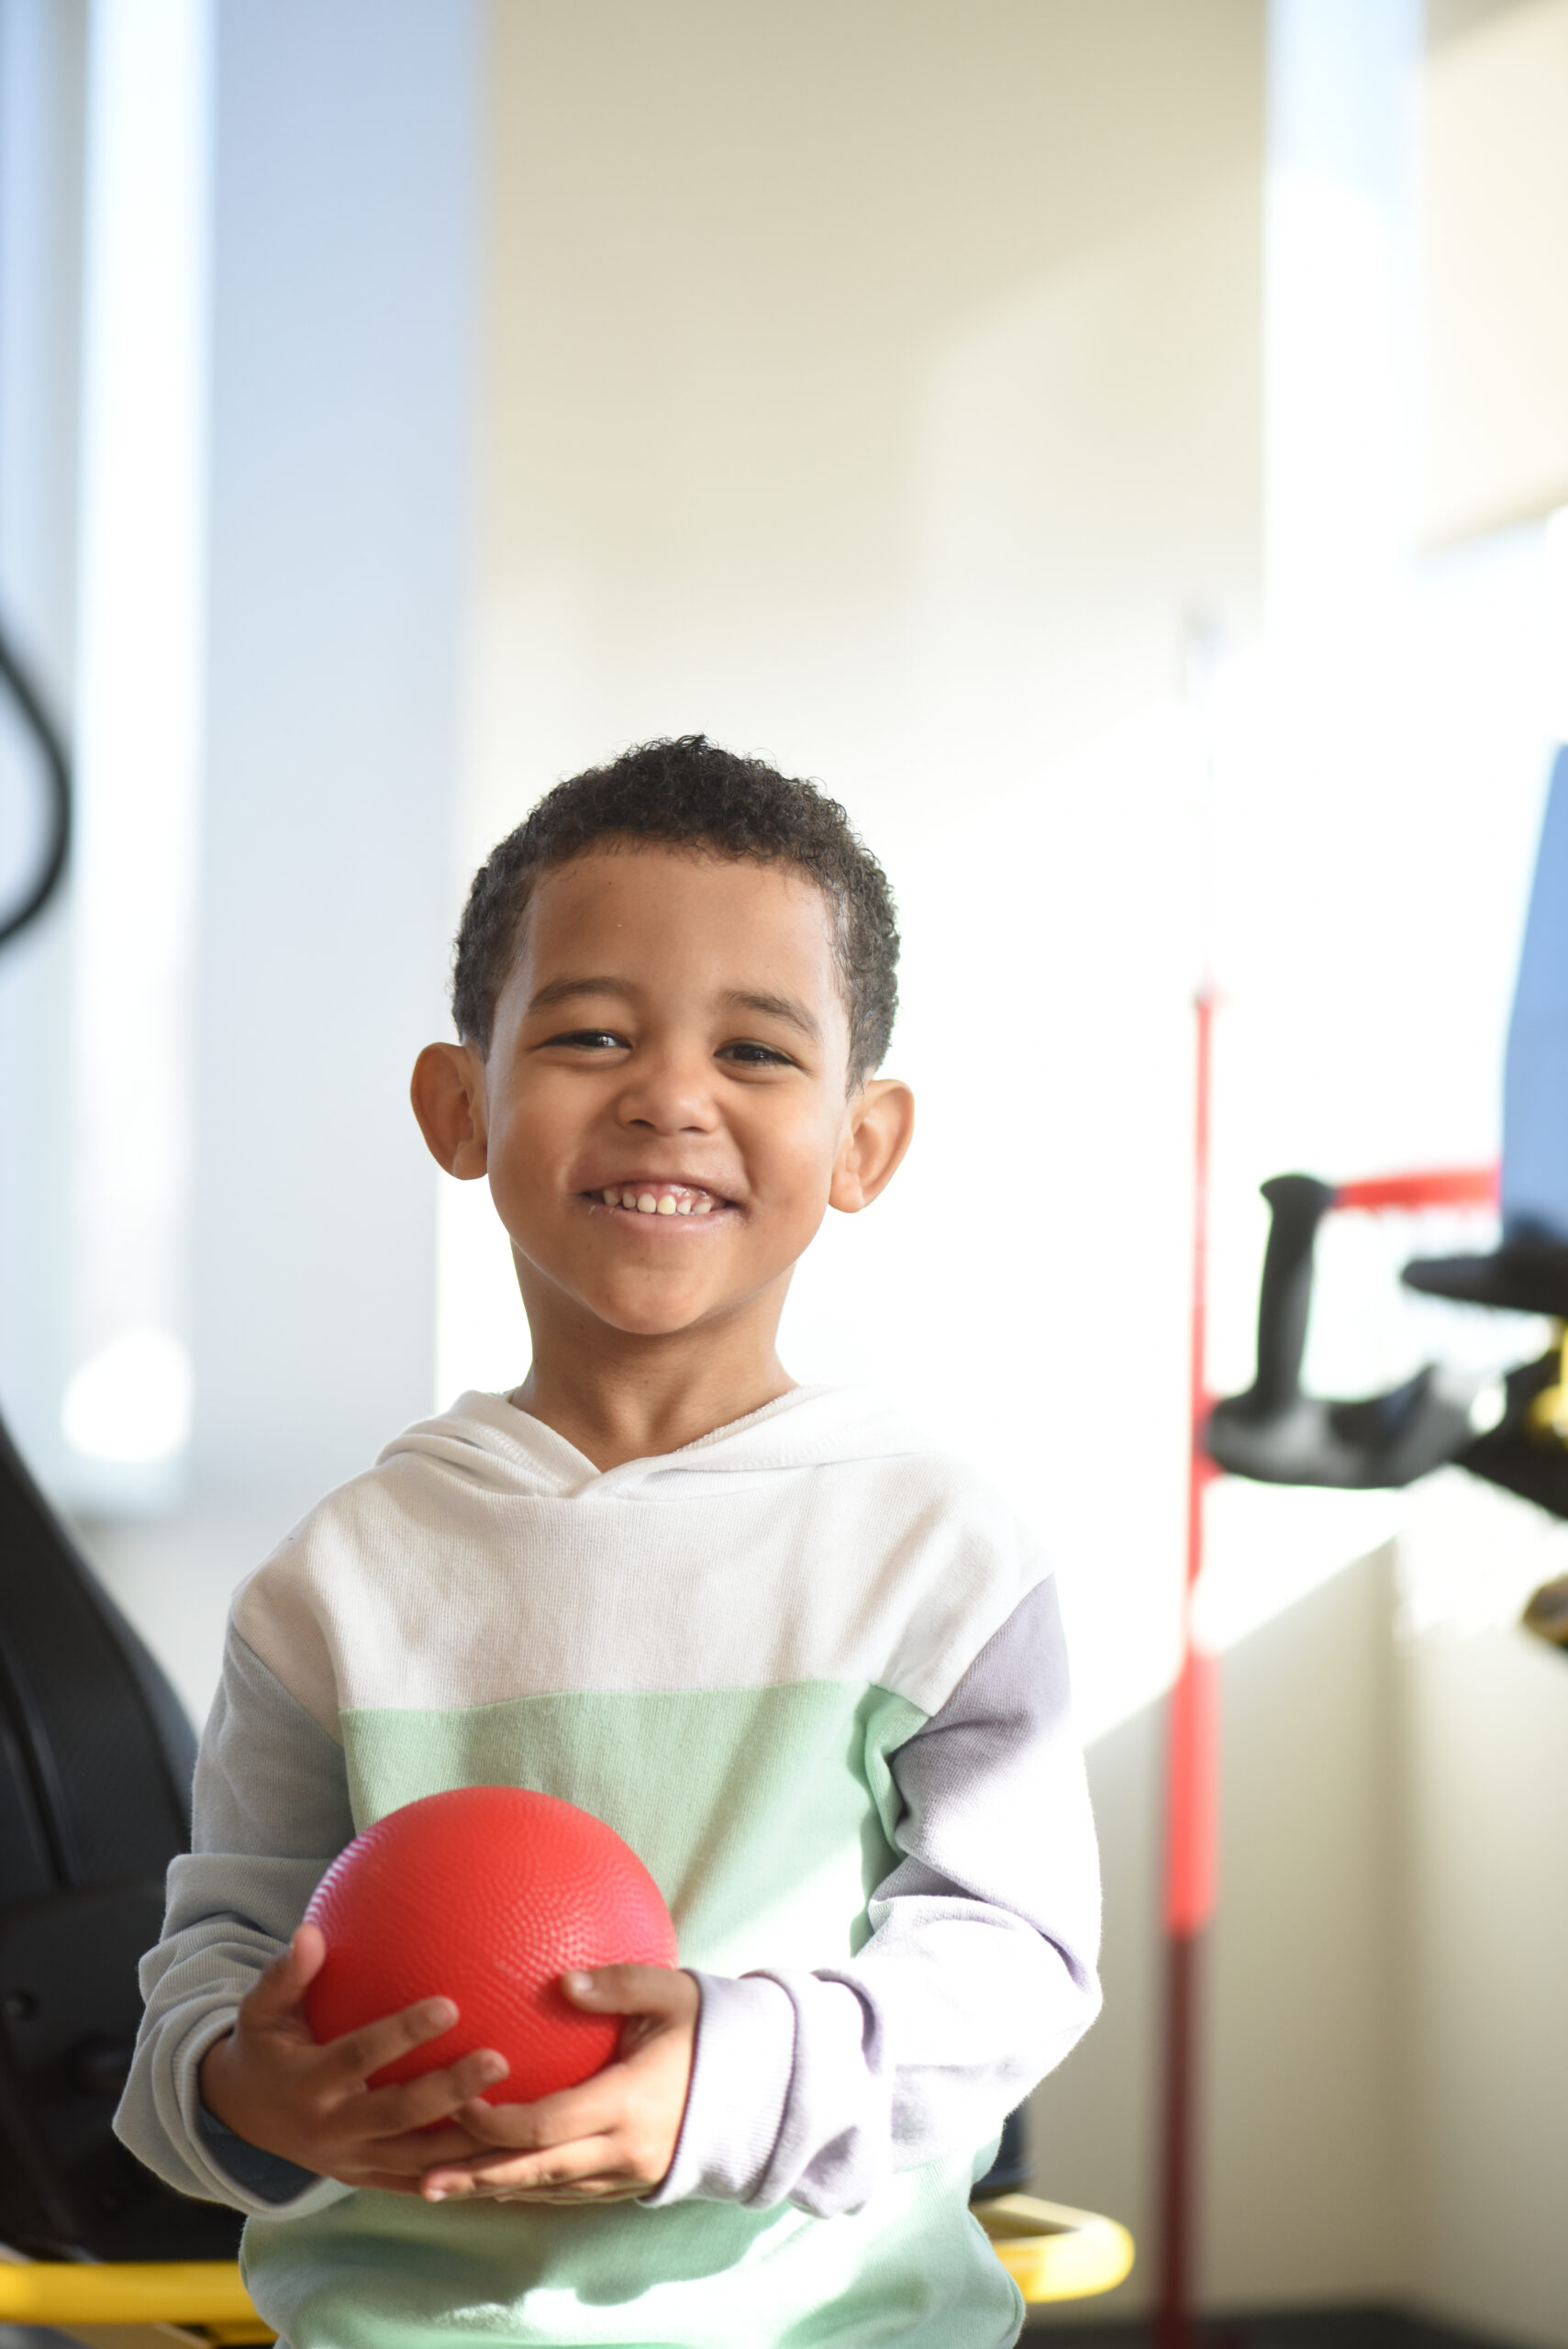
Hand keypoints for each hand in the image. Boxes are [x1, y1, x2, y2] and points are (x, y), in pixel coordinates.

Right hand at [199, 1924, 508, 2193]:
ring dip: (468, 2141)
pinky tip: (507, 2155)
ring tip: (521, 2112)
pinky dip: (460, 2175)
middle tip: (500, 2060)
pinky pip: (420, 2183)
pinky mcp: (369, 2181)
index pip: (359, 2058)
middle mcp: (331, 2131)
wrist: (244, 2117)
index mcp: (307, 2084)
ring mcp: (352, 2163)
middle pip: (399, 2116)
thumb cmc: (264, 2046)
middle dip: (449, 2092)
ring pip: (419, 2160)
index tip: (449, 2004)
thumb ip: (284, 1975)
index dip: (401, 2034)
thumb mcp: (259, 2011)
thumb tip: (309, 1931)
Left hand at [417, 1966, 698, 2205]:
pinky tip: (492, 2180)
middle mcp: (624, 2151)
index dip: (496, 2122)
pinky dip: (525, 2187)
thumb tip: (561, 1978)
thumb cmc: (712, 2028)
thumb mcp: (672, 1994)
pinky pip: (567, 2192)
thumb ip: (618, 1984)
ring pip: (545, 2191)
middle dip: (474, 2174)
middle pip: (533, 2173)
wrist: (762, 2084)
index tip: (457, 2101)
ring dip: (489, 2189)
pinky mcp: (629, 2184)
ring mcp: (627, 2176)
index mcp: (629, 2104)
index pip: (546, 2126)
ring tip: (434, 2186)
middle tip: (418, 2173)